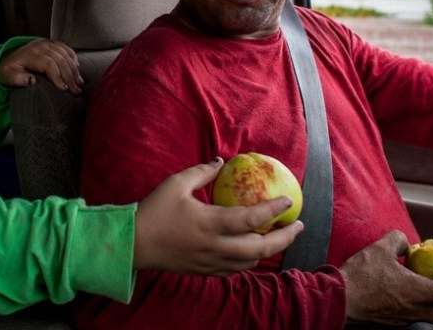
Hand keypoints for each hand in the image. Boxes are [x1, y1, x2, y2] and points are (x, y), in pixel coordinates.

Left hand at [0, 38, 83, 93]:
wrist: (8, 58)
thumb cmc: (8, 70)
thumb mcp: (7, 77)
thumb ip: (17, 79)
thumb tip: (31, 80)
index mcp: (30, 54)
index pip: (49, 64)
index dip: (58, 77)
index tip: (64, 90)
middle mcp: (40, 46)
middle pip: (60, 60)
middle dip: (70, 76)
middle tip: (76, 91)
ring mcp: (47, 43)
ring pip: (65, 54)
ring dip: (74, 69)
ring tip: (80, 83)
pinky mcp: (52, 43)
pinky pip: (66, 48)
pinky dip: (73, 58)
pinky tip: (78, 69)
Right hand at [133, 157, 303, 274]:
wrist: (134, 244)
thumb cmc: (154, 211)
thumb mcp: (176, 184)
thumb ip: (201, 172)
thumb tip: (220, 162)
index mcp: (211, 223)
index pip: (251, 219)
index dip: (273, 209)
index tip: (289, 200)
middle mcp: (216, 246)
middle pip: (261, 248)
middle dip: (285, 237)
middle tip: (298, 225)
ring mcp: (211, 262)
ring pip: (250, 262)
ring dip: (269, 250)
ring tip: (279, 237)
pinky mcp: (205, 270)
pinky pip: (235, 269)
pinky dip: (249, 260)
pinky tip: (251, 251)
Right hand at [340, 230, 432, 326]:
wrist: (338, 300)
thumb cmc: (359, 275)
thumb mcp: (380, 248)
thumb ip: (399, 240)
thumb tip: (408, 245)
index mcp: (419, 293)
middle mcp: (419, 312)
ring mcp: (409, 321)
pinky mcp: (398, 325)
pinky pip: (426, 321)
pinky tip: (423, 297)